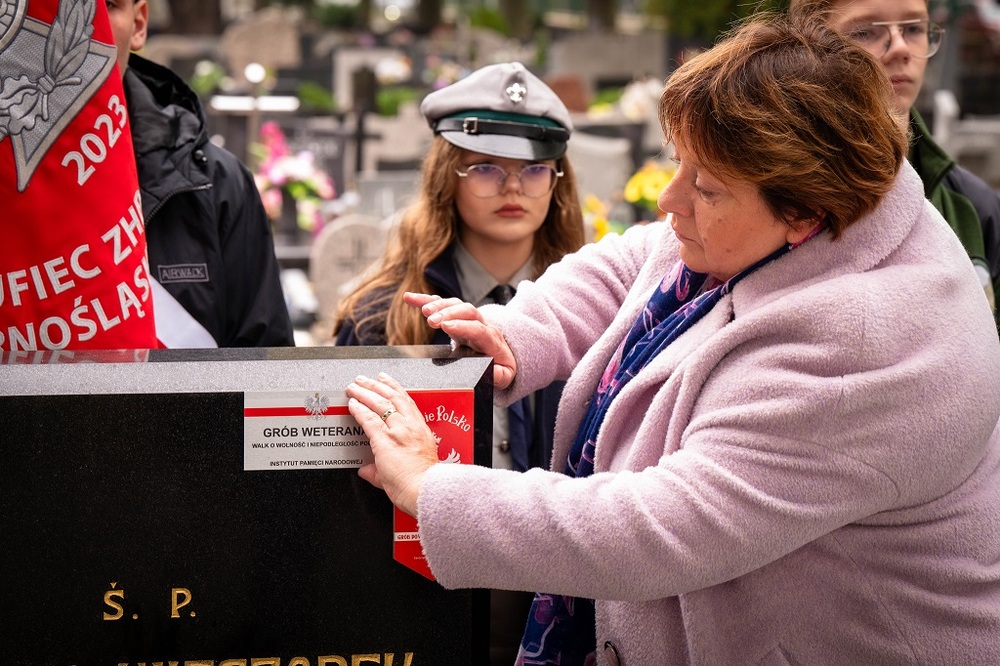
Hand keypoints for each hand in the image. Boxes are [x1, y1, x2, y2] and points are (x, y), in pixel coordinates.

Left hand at [346, 372, 439, 516]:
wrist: (425, 490)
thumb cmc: (421, 483)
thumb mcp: (408, 468)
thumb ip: (380, 469)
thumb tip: (366, 470)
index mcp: (420, 430)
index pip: (407, 402)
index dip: (395, 388)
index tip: (386, 381)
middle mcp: (410, 427)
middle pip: (392, 397)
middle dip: (376, 385)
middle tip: (365, 379)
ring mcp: (398, 432)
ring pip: (380, 404)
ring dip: (365, 392)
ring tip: (355, 386)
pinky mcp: (385, 440)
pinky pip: (369, 420)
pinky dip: (359, 410)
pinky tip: (353, 404)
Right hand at [404, 292, 516, 389]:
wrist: (500, 354)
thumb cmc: (500, 367)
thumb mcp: (504, 375)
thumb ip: (499, 375)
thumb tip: (492, 373)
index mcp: (491, 340)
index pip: (478, 329)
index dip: (463, 326)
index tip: (446, 327)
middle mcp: (480, 324)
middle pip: (467, 311)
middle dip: (449, 313)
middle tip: (432, 320)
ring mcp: (467, 318)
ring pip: (454, 304)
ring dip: (438, 304)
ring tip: (424, 310)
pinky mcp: (455, 317)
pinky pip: (441, 305)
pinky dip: (425, 300)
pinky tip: (409, 298)